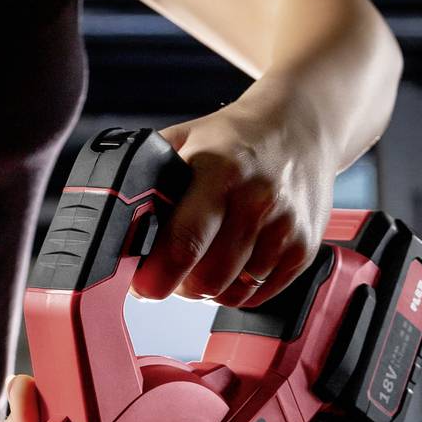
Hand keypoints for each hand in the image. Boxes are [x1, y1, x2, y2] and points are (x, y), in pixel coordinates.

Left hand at [133, 95, 333, 311]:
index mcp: (220, 170)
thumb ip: (151, 177)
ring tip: (204, 258)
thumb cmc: (235, 138)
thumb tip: (116, 224)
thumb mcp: (187, 140)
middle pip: (208, 279)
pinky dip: (237, 289)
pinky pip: (258, 295)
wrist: (301, 126)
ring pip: (231, 293)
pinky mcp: (304, 249)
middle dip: (179, 285)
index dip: (157, 275)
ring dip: (208, 288)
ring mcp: (285, 227)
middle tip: (171, 270)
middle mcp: (257, 199)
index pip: (186, 242)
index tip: (141, 285)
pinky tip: (232, 262)